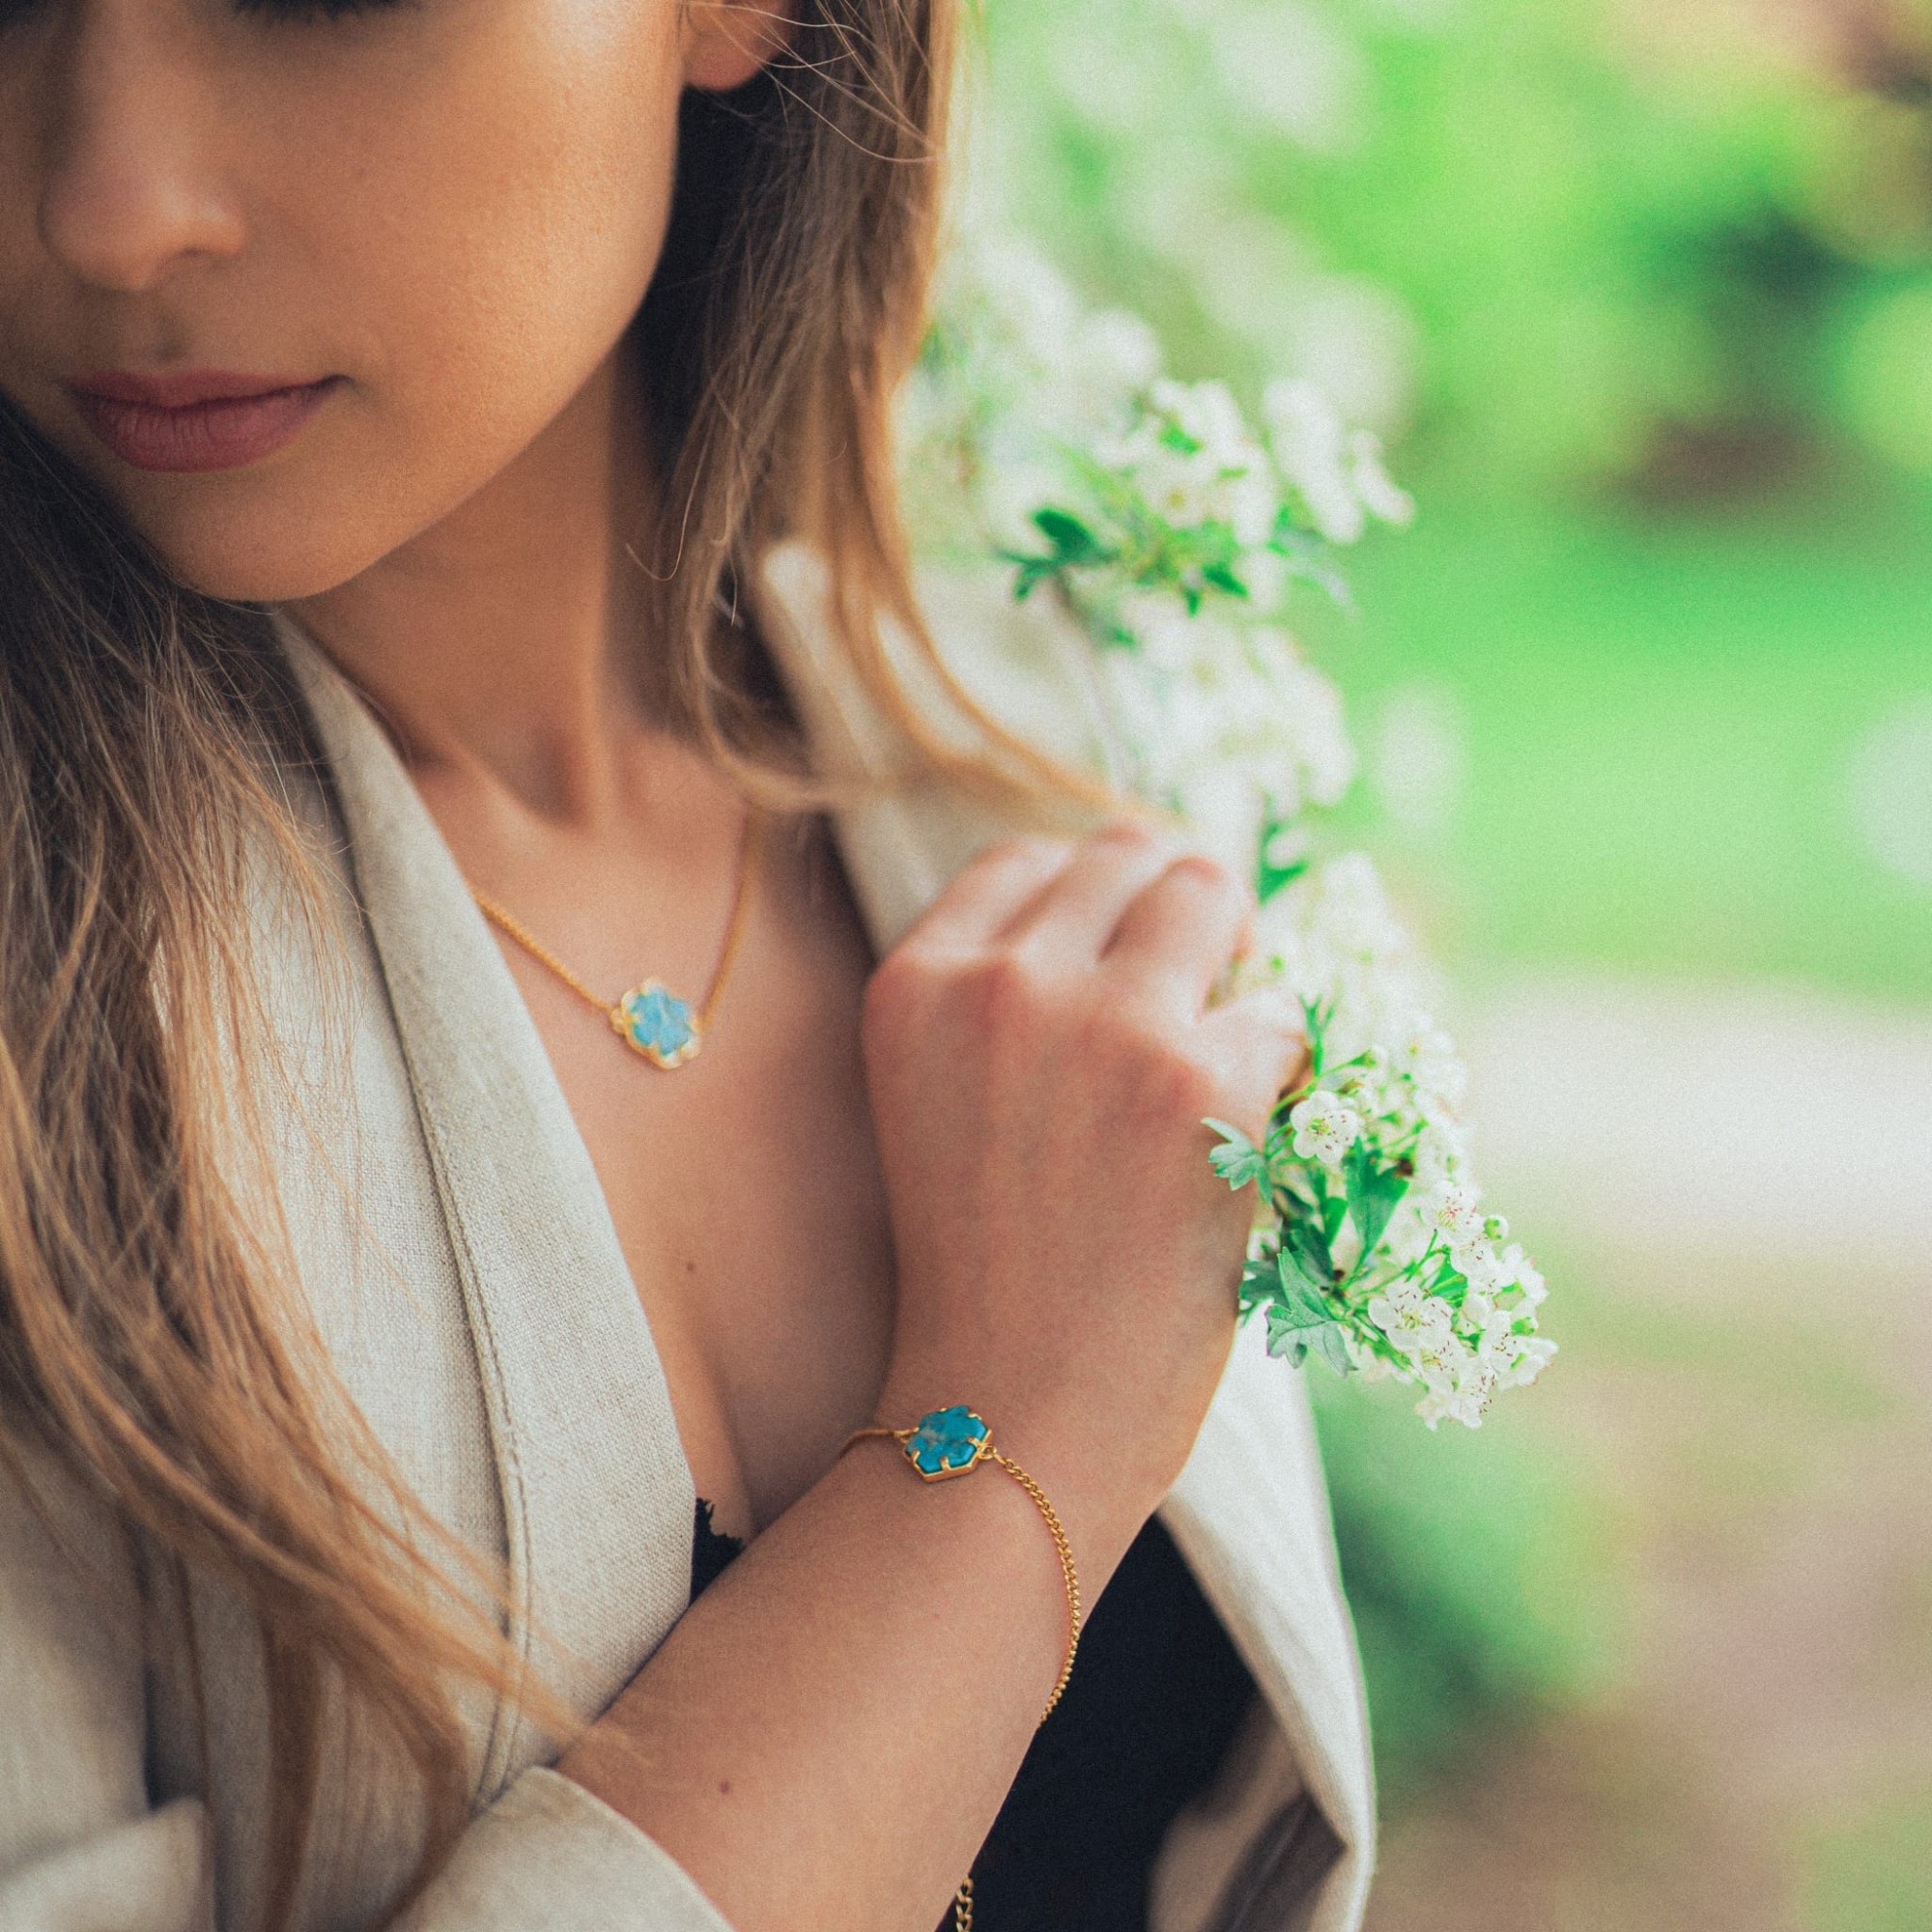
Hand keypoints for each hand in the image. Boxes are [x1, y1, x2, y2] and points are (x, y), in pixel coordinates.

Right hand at [861, 821, 1306, 1572]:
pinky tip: (1246, 1131)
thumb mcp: (937, 1099)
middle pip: (1128, 853)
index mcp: (916, 982)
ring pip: (1209, 891)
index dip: (1094, 899)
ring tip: (1224, 1041)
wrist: (1011, 1414)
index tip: (1130, 949)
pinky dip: (1279, 1061)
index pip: (1026, 858)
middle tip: (1199, 981)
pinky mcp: (1203, 1084)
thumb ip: (998, 999)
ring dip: (1233, 955)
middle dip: (1175, 906)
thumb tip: (1142, 904)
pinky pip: (1281, 1010)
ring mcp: (1106, 1024)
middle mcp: (1003, 980)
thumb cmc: (983, 1271)